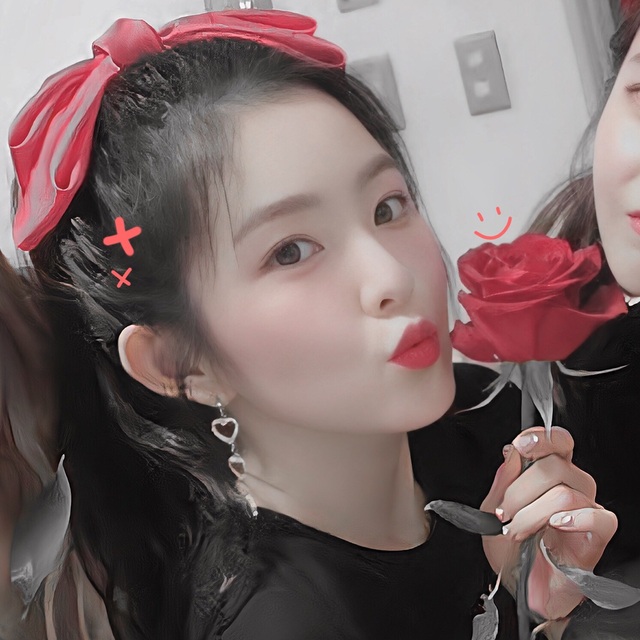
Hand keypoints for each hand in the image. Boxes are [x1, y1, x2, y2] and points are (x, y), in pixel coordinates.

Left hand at [481, 426, 616, 621]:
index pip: (556, 443)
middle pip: (556, 465)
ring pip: (566, 492)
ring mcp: (584, 512)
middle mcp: (570, 488)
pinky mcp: (596, 538)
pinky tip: (555, 525)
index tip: (520, 446)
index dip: (540, 438)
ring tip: (516, 530)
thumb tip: (511, 453)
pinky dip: (575, 519)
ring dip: (532, 512)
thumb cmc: (509, 549)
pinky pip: (600, 518)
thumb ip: (501, 481)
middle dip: (520, 489)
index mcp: (547, 476)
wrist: (518, 586)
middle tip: (504, 511)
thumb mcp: (491, 511)